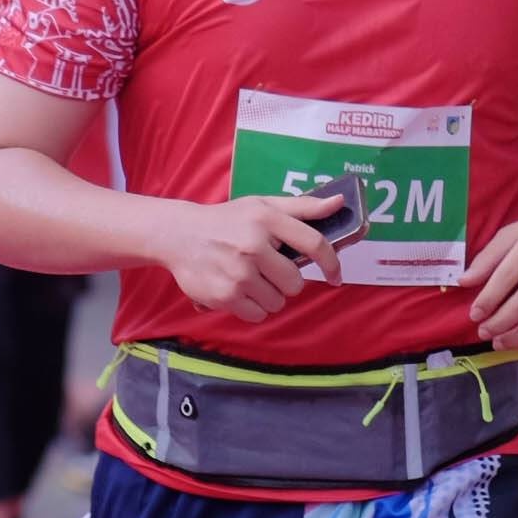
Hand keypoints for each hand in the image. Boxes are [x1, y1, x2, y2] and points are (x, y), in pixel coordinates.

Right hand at [154, 193, 343, 323]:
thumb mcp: (262, 206)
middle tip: (268, 270)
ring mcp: (238, 273)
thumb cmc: (226, 220)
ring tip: (250, 279)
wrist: (179, 235)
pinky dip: (252, 308)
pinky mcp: (225, 295)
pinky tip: (239, 290)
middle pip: (295, 283)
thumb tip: (338, 203)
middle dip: (286, 281)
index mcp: (266, 220)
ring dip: (269, 296)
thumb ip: (302, 207)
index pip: (314, 244)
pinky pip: (257, 315)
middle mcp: (253, 245)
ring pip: (277, 302)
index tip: (336, 276)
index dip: (331, 263)